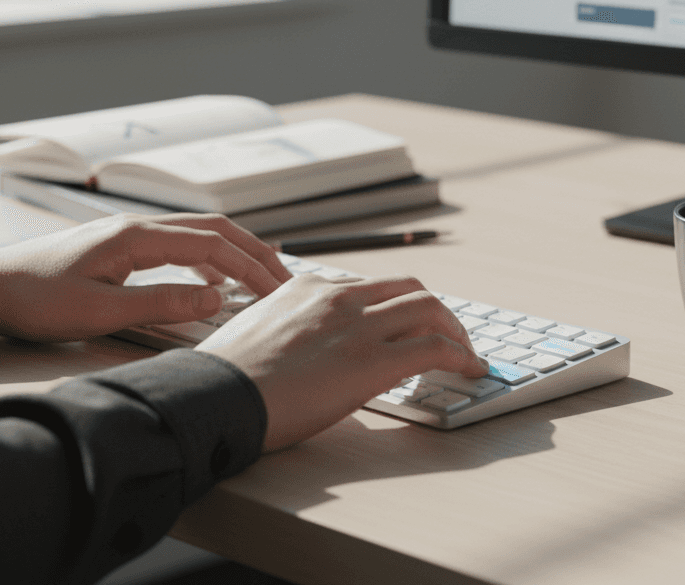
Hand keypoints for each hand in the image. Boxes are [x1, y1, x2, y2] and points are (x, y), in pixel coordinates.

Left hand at [0, 213, 292, 341]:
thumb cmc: (35, 300)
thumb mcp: (101, 311)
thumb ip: (163, 304)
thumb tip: (216, 300)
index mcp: (137, 237)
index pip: (213, 245)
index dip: (250, 267)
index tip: (277, 291)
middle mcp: (138, 227)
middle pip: (215, 230)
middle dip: (255, 253)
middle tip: (285, 280)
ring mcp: (130, 234)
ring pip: (199, 235)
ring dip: (234, 254)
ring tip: (260, 280)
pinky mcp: (121, 247)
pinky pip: (179, 246)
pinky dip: (208, 260)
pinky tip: (212, 285)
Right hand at [196, 274, 489, 450]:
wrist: (213, 399)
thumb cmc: (223, 381)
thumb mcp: (254, 334)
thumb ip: (286, 329)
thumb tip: (301, 351)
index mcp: (304, 287)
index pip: (367, 287)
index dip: (394, 306)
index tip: (404, 323)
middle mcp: (336, 297)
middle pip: (408, 288)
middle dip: (435, 310)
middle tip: (448, 333)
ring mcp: (357, 326)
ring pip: (429, 308)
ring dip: (455, 330)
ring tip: (466, 352)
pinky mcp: (372, 360)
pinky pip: (434, 347)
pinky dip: (461, 356)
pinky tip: (471, 369)